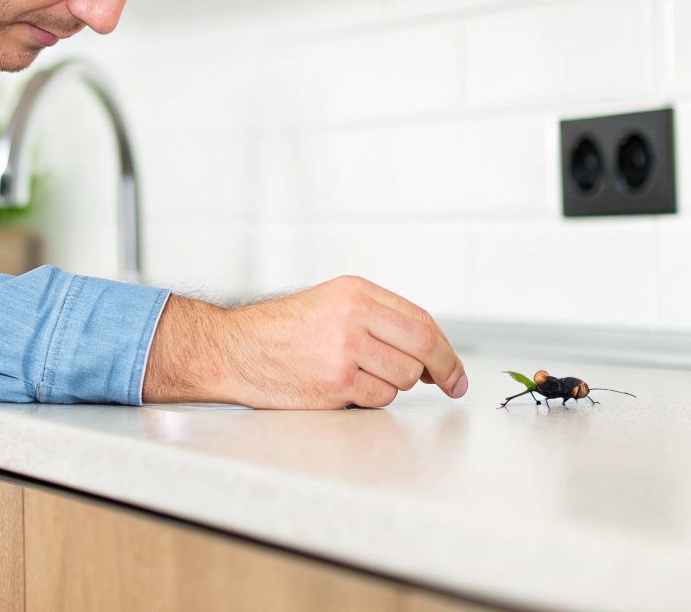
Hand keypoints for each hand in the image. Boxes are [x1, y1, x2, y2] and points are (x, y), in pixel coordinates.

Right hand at [140, 275, 468, 408]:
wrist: (235, 350)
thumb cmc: (282, 331)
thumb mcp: (331, 303)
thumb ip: (378, 318)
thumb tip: (428, 352)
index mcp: (355, 291)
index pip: (421, 321)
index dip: (446, 350)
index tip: (456, 371)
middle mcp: (352, 316)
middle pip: (422, 349)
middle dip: (443, 372)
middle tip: (451, 386)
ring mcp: (344, 350)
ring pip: (402, 378)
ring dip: (392, 385)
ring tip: (358, 376)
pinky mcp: (335, 382)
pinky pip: (378, 398)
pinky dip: (370, 399)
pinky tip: (343, 388)